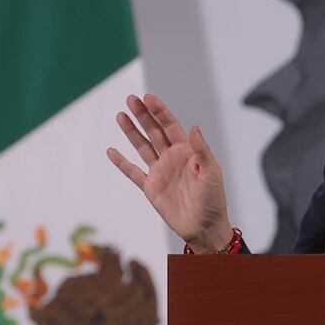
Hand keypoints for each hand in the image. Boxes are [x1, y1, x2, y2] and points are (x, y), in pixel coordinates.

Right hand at [106, 94, 232, 253]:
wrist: (204, 226)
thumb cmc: (213, 199)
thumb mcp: (211, 172)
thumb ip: (202, 150)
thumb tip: (194, 126)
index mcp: (188, 152)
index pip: (170, 126)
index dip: (160, 111)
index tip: (148, 97)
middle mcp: (172, 158)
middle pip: (154, 132)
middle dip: (143, 115)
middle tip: (131, 99)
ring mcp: (160, 172)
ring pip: (142, 147)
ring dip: (131, 132)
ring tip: (121, 115)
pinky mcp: (150, 188)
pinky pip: (133, 172)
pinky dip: (122, 162)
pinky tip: (112, 150)